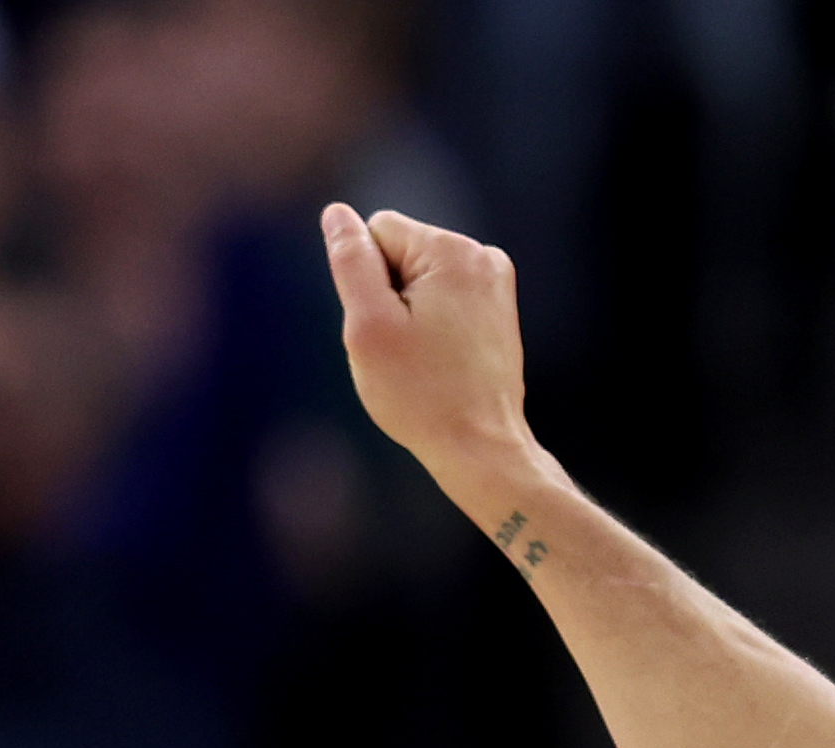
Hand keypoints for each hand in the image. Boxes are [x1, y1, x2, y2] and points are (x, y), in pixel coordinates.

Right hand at [320, 203, 538, 516]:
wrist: (481, 448)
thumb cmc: (420, 394)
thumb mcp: (368, 325)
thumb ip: (351, 261)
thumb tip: (336, 213)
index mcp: (450, 249)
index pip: (377, 232)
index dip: (367, 282)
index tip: (388, 328)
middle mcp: (481, 254)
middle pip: (401, 254)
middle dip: (390, 298)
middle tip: (405, 351)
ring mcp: (495, 281)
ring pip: (421, 281)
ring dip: (410, 316)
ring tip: (425, 360)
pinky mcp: (499, 308)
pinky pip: (444, 301)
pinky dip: (434, 327)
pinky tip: (442, 363)